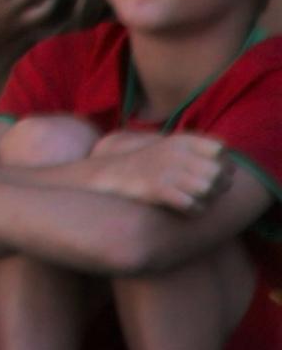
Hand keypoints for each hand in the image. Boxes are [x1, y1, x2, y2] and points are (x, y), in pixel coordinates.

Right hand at [80, 132, 233, 212]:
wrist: (115, 174)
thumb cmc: (153, 164)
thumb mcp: (174, 147)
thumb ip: (201, 150)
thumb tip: (233, 166)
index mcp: (181, 140)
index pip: (220, 149)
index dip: (224, 163)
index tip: (216, 172)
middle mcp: (175, 152)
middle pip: (217, 171)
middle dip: (220, 185)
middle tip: (210, 191)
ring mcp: (165, 170)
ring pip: (207, 189)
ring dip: (207, 198)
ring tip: (199, 199)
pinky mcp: (156, 188)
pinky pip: (190, 204)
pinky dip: (193, 210)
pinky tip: (187, 208)